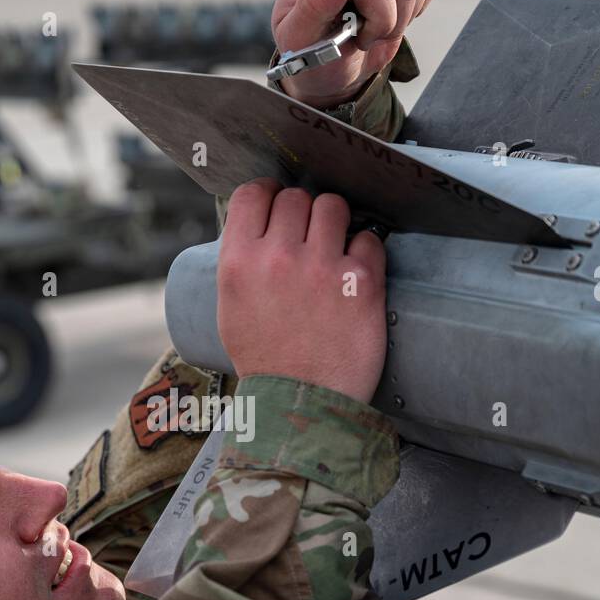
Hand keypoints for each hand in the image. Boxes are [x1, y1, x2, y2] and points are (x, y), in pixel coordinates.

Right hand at [217, 179, 386, 404]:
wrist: (300, 406)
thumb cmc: (266, 362)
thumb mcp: (230, 309)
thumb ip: (241, 264)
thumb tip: (259, 227)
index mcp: (238, 263)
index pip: (253, 193)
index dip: (269, 194)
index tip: (278, 204)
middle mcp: (277, 258)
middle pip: (296, 197)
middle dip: (303, 212)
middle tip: (309, 237)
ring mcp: (321, 268)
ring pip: (333, 206)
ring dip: (336, 222)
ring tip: (335, 249)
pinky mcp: (361, 283)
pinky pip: (369, 239)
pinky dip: (365, 252)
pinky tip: (356, 275)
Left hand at [273, 0, 437, 108]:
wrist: (333, 69)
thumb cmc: (309, 52)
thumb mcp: (300, 37)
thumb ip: (314, 5)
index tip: (359, 21)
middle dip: (386, 15)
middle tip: (367, 35)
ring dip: (402, 16)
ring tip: (377, 31)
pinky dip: (415, 8)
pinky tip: (392, 19)